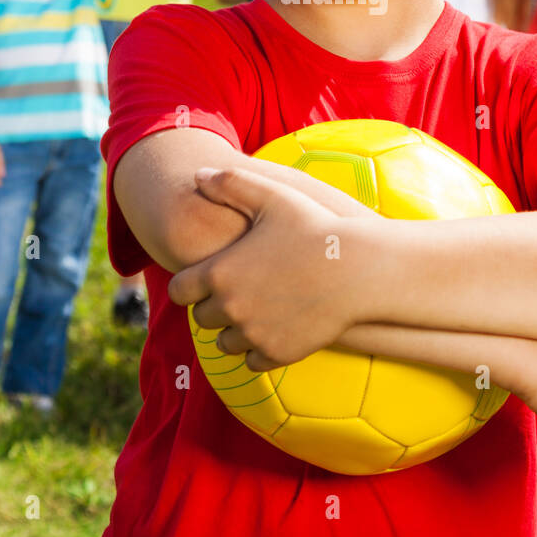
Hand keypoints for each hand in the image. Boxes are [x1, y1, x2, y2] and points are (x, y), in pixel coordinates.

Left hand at [167, 165, 378, 370]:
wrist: (358, 268)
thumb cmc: (315, 227)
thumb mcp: (272, 195)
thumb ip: (230, 183)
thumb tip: (196, 174)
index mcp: (219, 273)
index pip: (178, 291)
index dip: (191, 283)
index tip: (209, 276)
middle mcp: (229, 309)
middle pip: (200, 319)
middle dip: (213, 306)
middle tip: (239, 290)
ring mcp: (253, 335)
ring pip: (225, 343)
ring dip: (234, 330)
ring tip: (256, 310)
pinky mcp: (277, 354)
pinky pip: (252, 361)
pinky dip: (259, 349)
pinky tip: (274, 327)